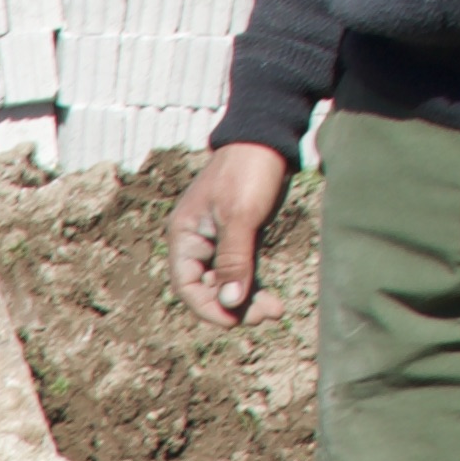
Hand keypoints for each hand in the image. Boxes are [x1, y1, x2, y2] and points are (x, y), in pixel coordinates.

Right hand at [173, 141, 290, 326]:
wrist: (268, 140)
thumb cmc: (247, 172)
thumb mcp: (239, 217)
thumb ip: (233, 261)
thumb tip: (230, 301)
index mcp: (184, 235)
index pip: (187, 285)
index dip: (208, 307)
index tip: (235, 320)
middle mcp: (197, 241)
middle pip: (208, 287)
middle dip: (235, 305)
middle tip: (266, 315)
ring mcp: (218, 240)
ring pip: (227, 282)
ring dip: (248, 299)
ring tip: (275, 310)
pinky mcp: (240, 237)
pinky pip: (242, 271)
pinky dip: (254, 285)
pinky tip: (272, 297)